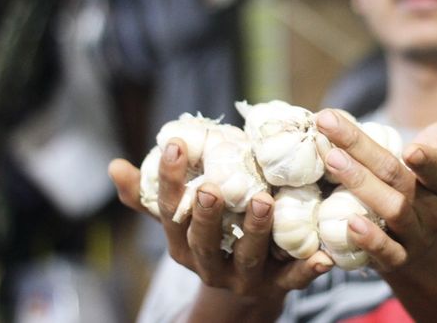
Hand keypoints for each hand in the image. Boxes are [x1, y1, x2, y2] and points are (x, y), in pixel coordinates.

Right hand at [108, 142, 331, 302]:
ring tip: (265, 201)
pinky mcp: (277, 287)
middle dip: (207, 215)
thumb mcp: (179, 220)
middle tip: (212, 187)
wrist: (245, 290)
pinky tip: (323, 256)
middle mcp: (209, 265)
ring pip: (248, 257)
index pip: (170, 213)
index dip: (169, 182)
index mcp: (182, 245)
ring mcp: (243, 279)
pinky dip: (308, 269)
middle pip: (205, 242)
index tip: (173, 145)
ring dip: (256, 230)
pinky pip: (293, 280)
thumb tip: (113, 166)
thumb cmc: (211, 239)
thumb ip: (150, 196)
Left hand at [315, 105, 436, 272]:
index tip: (410, 150)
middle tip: (330, 125)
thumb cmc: (424, 182)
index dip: (428, 160)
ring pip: (391, 210)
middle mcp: (433, 209)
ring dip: (360, 183)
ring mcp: (415, 235)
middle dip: (362, 149)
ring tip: (332, 159)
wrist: (421, 239)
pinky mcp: (397, 259)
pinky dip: (369, 238)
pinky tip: (349, 222)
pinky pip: (385, 251)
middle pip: (397, 177)